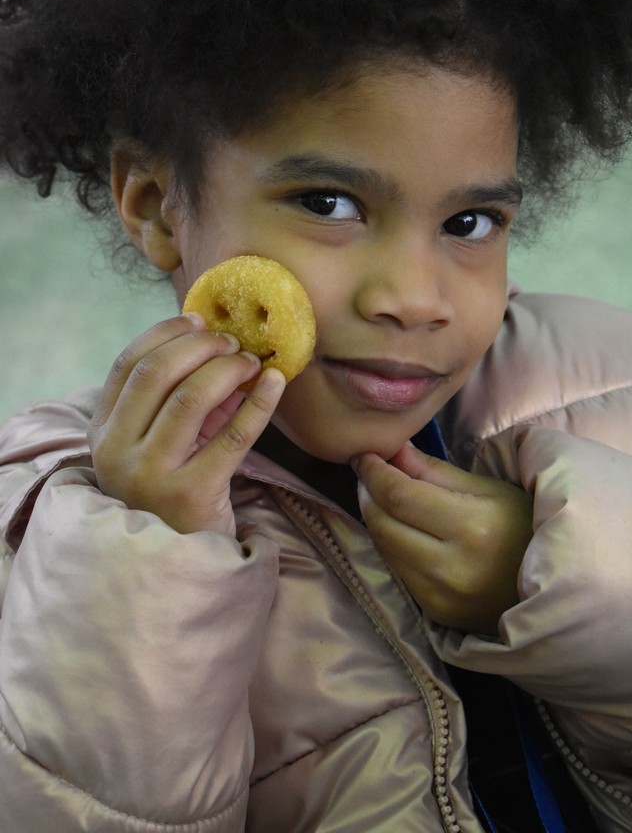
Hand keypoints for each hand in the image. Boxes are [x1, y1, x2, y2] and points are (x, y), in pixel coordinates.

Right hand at [88, 313, 284, 536]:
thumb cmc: (173, 493)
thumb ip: (176, 399)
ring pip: (190, 398)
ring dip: (227, 369)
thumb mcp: (158, 445)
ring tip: (251, 362)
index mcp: (102, 434)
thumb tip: (222, 345)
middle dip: (200, 346)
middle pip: (156, 373)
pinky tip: (275, 383)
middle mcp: (115, 453)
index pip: (126, 364)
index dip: (165, 333)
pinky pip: (232, 436)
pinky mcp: (190, 495)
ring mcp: (149, 476)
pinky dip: (259, 403)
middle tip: (232, 342)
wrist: (179, 566)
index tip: (199, 318)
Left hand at [353, 442, 532, 634]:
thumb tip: (392, 450)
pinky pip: (399, 571)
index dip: (374, 472)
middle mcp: (452, 567)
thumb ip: (433, 471)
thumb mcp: (489, 489)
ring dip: (376, 519)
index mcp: (471, 528)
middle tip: (369, 472)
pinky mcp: (436, 613)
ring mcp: (442, 597)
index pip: (400, 496)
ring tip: (383, 496)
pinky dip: (392, 545)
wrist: (557, 587)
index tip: (364, 455)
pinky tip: (400, 528)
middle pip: (383, 525)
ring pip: (384, 549)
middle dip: (368, 494)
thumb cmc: (526, 526)